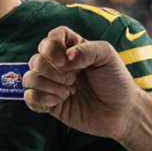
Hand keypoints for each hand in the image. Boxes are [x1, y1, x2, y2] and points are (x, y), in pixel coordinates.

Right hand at [23, 26, 140, 141]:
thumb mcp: (107, 57)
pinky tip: (59, 102)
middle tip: (74, 80)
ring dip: (47, 86)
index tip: (67, 61)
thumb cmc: (117, 82)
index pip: (51, 37)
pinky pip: (29, 98)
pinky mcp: (49, 104)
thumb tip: (65, 58)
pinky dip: (41, 99)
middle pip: (36, 59)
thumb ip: (86, 50)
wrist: (122, 113)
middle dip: (52, 71)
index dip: (52, 47)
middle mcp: (58, 65)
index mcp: (72, 49)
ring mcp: (52, 85)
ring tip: (68, 93)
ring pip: (29, 78)